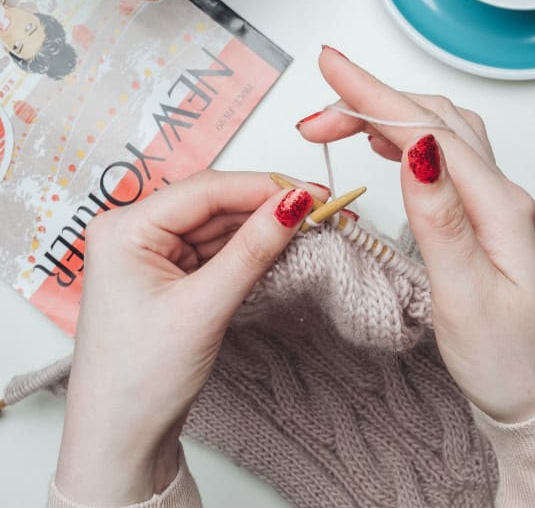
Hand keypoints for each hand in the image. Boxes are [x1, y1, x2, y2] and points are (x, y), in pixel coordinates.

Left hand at [55, 171, 321, 504]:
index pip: (206, 191)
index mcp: (125, 229)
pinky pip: (218, 251)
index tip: (313, 193)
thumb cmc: (140, 378)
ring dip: (264, 228)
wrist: (121, 437)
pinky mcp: (172, 276)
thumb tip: (295, 204)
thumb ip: (252, 251)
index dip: (263, 187)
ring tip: (311, 226)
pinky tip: (281, 245)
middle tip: (322, 208)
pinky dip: (250, 250)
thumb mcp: (203, 308)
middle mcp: (136, 233)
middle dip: (269, 207)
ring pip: (220, 227)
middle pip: (215, 205)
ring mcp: (154, 255)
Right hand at [297, 47, 534, 422]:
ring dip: (390, 115)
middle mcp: (502, 194)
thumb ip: (441, 219)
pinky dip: (410, 139)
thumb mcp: (466, 296)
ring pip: (441, 134)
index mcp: (498, 207)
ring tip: (340, 120)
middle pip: (434, 121)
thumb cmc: (509, 358)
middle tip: (315, 114)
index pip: (429, 130)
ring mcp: (495, 204)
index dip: (375, 96)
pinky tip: (388, 146)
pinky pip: (447, 159)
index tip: (330, 66)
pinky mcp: (484, 218)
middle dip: (372, 101)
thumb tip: (416, 148)